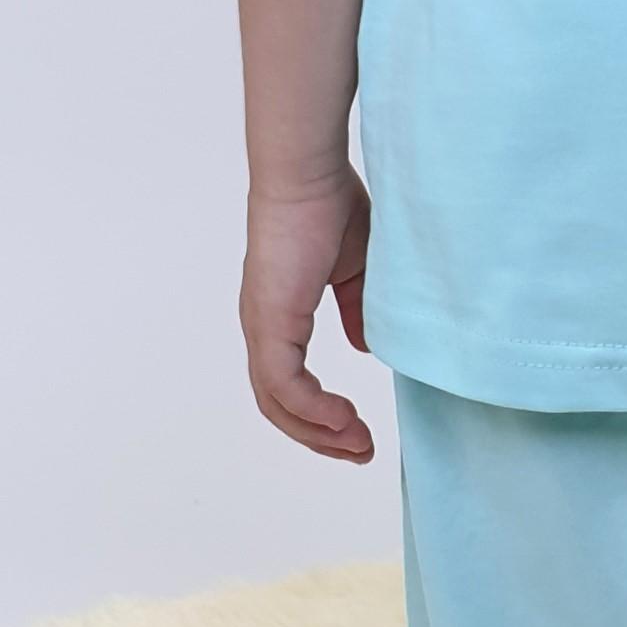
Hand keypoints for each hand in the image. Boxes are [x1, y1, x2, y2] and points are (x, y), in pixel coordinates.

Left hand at [241, 171, 377, 460]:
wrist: (310, 173)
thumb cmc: (330, 205)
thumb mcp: (355, 270)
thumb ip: (357, 310)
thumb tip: (363, 347)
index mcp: (279, 315)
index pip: (288, 384)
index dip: (320, 416)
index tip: (358, 433)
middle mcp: (263, 327)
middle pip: (278, 405)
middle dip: (320, 438)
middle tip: (360, 453)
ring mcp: (263, 326)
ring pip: (277, 403)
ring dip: (317, 433)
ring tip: (357, 446)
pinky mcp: (270, 321)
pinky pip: (285, 385)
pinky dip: (312, 410)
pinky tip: (343, 419)